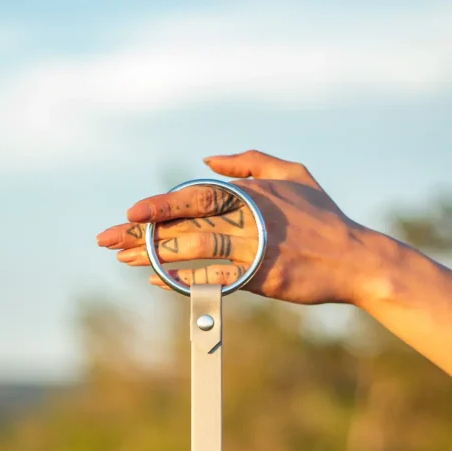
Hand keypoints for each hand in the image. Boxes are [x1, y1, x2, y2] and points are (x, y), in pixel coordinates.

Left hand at [96, 150, 369, 306]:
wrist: (354, 260)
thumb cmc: (321, 217)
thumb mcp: (293, 173)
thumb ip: (250, 162)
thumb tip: (206, 161)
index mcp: (252, 193)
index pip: (195, 197)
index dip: (159, 206)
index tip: (129, 214)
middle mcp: (249, 218)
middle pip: (184, 224)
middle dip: (141, 232)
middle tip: (105, 239)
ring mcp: (254, 250)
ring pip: (192, 250)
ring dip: (153, 256)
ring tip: (122, 259)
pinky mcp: (260, 279)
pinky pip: (212, 280)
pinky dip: (182, 280)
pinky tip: (157, 280)